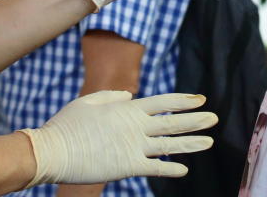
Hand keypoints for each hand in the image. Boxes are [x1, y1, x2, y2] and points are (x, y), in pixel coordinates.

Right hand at [19, 91, 216, 186]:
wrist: (53, 151)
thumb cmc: (66, 125)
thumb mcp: (89, 101)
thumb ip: (112, 97)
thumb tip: (130, 95)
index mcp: (127, 108)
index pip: (164, 101)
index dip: (184, 99)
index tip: (201, 98)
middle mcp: (135, 126)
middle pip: (173, 121)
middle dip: (196, 120)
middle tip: (214, 118)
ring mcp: (133, 146)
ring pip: (171, 144)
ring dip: (192, 142)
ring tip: (210, 141)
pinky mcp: (128, 166)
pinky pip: (156, 168)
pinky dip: (172, 169)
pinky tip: (184, 170)